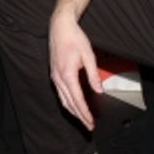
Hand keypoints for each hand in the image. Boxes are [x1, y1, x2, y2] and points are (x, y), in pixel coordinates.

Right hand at [49, 10, 98, 129]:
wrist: (60, 27)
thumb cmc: (74, 38)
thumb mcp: (88, 55)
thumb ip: (93, 75)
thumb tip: (99, 90)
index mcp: (67, 74)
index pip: (77, 99)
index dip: (84, 113)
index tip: (91, 122)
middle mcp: (58, 78)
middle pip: (68, 103)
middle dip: (79, 116)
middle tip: (89, 126)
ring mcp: (55, 76)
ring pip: (63, 100)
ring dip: (73, 112)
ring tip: (83, 119)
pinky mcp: (54, 74)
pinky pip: (60, 93)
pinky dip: (68, 103)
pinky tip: (74, 105)